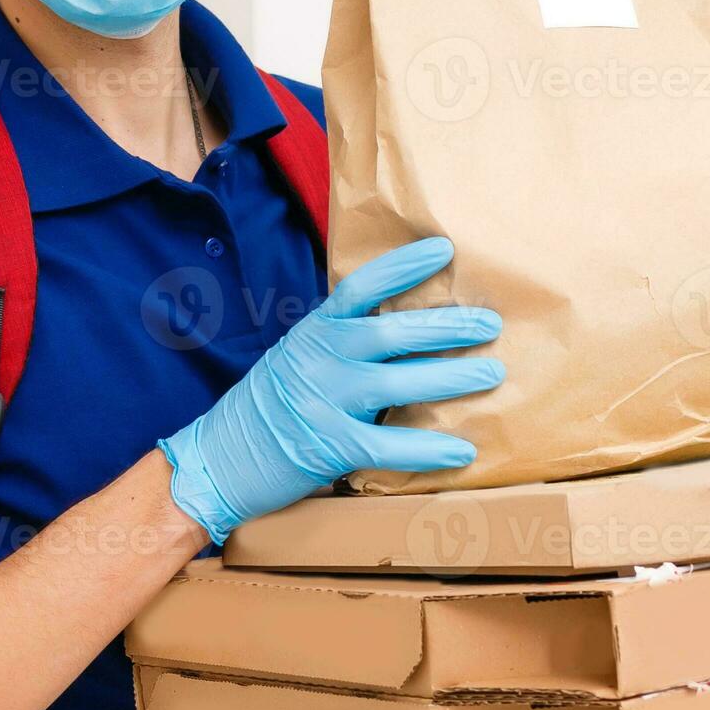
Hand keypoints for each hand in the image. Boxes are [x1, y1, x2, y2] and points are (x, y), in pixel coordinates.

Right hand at [159, 237, 502, 543]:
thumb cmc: (268, 406)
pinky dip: (428, 448)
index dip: (402, 266)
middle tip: (491, 324)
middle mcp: (318, 359)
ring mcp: (322, 401)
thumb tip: (405, 328)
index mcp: (313, 331)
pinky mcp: (327, 446)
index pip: (360, 287)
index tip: (444, 250)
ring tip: (492, 374)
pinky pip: (387, 446)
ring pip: (397, 383)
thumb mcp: (298, 356)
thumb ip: (341, 341)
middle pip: (390, 332)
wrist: (216, 460)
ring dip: (450, 377)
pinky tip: (463, 449)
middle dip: (446, 326)